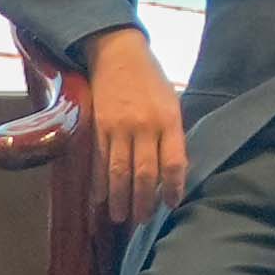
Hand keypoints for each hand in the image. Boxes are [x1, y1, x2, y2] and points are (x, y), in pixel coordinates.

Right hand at [76, 29, 192, 225]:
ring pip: (119, 171)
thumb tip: (175, 171)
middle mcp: (145, 126)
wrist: (119, 53)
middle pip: (145, 173)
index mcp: (168, 120)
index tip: (171, 205)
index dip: (173, 188)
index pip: (174, 162)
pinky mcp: (99, 126)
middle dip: (144, 201)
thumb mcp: (172, 102)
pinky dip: (99, 182)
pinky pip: (99, 160)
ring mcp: (119, 127)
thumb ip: (173, 135)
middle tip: (142, 221)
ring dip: (120, 198)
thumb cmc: (151, 80)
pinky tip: (99, 199)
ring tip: (120, 218)